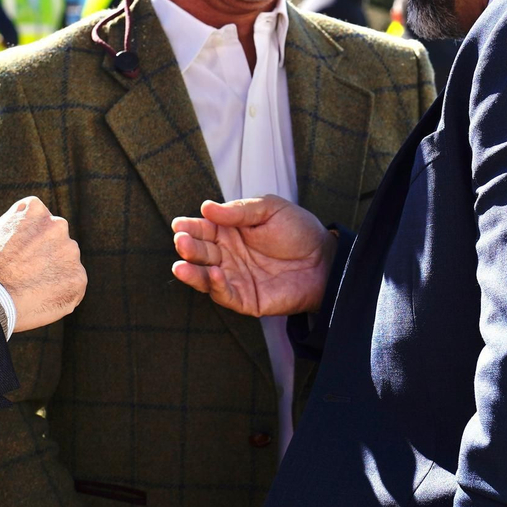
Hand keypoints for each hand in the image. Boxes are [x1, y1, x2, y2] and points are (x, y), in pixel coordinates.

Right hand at [0, 196, 85, 331]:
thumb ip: (18, 233)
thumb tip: (25, 245)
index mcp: (34, 209)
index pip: (40, 224)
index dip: (28, 245)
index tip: (16, 258)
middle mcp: (57, 224)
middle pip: (56, 244)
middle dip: (44, 259)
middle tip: (23, 278)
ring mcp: (70, 251)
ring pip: (65, 266)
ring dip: (53, 276)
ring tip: (27, 291)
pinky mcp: (78, 278)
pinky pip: (72, 288)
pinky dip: (59, 296)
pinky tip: (37, 301)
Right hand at [171, 196, 333, 317]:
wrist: (326, 260)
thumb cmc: (299, 231)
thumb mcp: (271, 209)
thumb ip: (240, 211)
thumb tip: (207, 208)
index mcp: (230, 232)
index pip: (203, 229)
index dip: (190, 227)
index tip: (179, 224)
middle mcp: (228, 256)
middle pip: (201, 253)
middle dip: (189, 248)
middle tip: (182, 241)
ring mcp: (236, 278)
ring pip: (206, 277)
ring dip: (193, 272)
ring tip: (182, 265)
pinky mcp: (246, 299)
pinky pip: (226, 295)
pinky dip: (217, 287)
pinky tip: (215, 275)